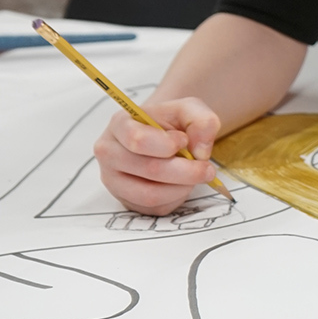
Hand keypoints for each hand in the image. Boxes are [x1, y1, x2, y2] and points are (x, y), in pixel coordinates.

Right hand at [93, 97, 221, 215]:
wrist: (163, 137)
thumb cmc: (172, 123)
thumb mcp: (190, 110)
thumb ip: (202, 121)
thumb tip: (200, 152)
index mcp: (120, 124)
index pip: (138, 139)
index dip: (167, 144)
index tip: (185, 141)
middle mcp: (109, 153)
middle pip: (148, 169)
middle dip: (185, 171)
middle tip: (208, 169)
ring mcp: (114, 180)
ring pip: (150, 195)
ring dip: (182, 187)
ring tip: (196, 176)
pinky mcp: (126, 201)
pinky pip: (154, 208)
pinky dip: (176, 198)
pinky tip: (182, 184)